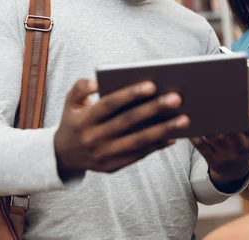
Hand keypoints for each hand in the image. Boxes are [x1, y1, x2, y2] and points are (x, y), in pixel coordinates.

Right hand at [54, 79, 189, 179]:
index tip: (152, 85)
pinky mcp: (113, 166)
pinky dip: (158, 145)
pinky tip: (175, 135)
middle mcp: (94, 138)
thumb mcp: (70, 102)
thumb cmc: (74, 121)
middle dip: (154, 109)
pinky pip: (140, 155)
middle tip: (177, 98)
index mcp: (84, 119)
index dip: (130, 94)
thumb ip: (80, 88)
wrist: (63, 156)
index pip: (109, 104)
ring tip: (185, 119)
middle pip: (128, 122)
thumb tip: (96, 81)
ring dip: (163, 130)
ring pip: (138, 141)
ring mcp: (104, 155)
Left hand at [190, 80, 248, 190]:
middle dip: (219, 116)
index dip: (239, 112)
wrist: (236, 170)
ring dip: (204, 124)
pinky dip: (194, 136)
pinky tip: (187, 124)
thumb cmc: (245, 141)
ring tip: (195, 108)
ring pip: (213, 136)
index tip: (230, 99)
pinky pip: (201, 146)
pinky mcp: (212, 159)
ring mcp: (225, 153)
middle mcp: (239, 144)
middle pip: (228, 129)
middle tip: (207, 100)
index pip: (247, 120)